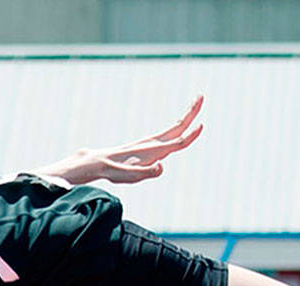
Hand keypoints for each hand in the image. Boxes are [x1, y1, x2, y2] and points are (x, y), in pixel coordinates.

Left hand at [74, 96, 203, 184]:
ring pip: (173, 129)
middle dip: (191, 112)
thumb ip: (146, 172)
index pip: (177, 141)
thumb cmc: (114, 171)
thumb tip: (161, 167)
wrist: (98, 162)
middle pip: (177, 126)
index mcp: (153, 150)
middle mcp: (153, 143)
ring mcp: (150, 143)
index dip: (191, 135)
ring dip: (186, 117)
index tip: (202, 124)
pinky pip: (167, 135)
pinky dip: (178, 128)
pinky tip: (179, 128)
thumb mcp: (129, 176)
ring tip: (195, 106)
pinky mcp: (146, 146)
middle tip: (201, 96)